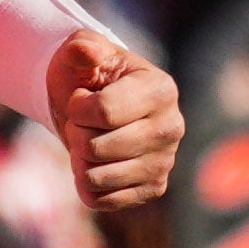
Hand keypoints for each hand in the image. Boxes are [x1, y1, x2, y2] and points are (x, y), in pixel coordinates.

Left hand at [53, 29, 181, 215]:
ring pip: (95, 178)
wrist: (94, 107)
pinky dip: (86, 183)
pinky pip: (101, 200)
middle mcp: (172, 128)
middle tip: (83, 122)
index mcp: (161, 89)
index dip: (77, 108)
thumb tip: (86, 52)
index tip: (80, 98)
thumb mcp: (80, 51)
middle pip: (96, 148)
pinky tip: (96, 163)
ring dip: (78, 160)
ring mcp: (165, 162)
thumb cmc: (88, 76)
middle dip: (76, 134)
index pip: (104, 112)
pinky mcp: (153, 189)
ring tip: (90, 141)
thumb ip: (81, 47)